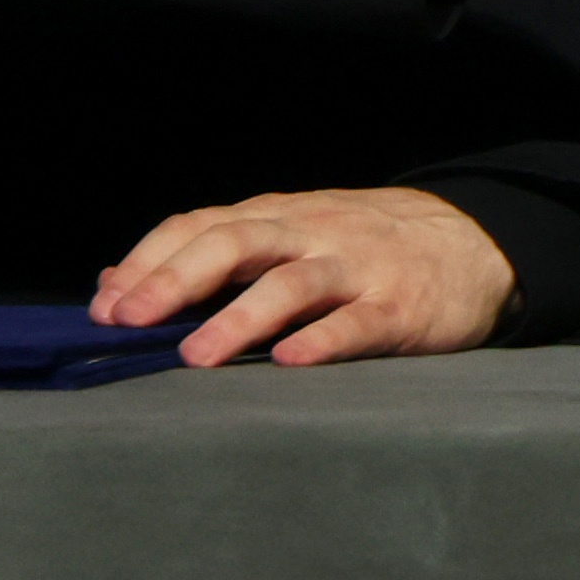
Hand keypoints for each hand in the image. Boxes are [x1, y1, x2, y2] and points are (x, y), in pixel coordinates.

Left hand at [98, 185, 518, 366]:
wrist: (474, 243)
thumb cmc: (363, 247)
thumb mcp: (288, 235)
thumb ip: (210, 256)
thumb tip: (113, 287)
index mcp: (278, 216)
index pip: (201, 225)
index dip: (149, 261)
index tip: (105, 307)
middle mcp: (312, 232)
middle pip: (237, 242)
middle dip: (176, 280)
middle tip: (129, 321)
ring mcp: (358, 267)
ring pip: (292, 283)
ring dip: (239, 318)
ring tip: (194, 356)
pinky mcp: (400, 307)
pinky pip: (357, 323)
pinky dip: (322, 341)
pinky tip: (290, 363)